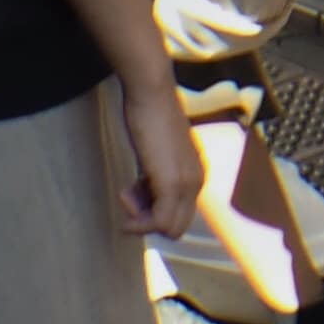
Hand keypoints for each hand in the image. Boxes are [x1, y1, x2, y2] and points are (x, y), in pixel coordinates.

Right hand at [109, 73, 204, 240]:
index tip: (133, 193)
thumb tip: (146, 198)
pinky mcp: (173, 183)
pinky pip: (160, 221)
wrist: (152, 95)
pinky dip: (139, 219)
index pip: (180, 215)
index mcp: (197, 174)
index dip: (153, 213)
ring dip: (141, 218)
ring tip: (126, 190)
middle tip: (127, 197)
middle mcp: (198, 181)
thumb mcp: (157, 155)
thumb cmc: (150, 118)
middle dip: (148, 221)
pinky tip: (124, 194)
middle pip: (176, 227)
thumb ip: (158, 177)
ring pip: (169, 228)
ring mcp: (188, 183)